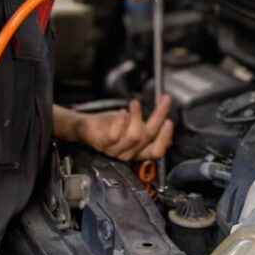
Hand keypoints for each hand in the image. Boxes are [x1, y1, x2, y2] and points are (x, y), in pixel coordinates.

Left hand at [58, 96, 173, 160]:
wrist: (85, 126)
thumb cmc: (109, 126)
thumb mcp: (133, 126)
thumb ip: (148, 130)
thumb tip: (167, 128)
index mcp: (137, 152)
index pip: (156, 152)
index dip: (165, 137)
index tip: (169, 120)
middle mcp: (127, 154)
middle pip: (148, 137)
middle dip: (158, 116)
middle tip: (164, 100)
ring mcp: (113, 151)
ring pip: (134, 136)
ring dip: (138, 115)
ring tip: (135, 103)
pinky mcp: (101, 144)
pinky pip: (115, 136)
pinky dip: (121, 121)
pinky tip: (123, 111)